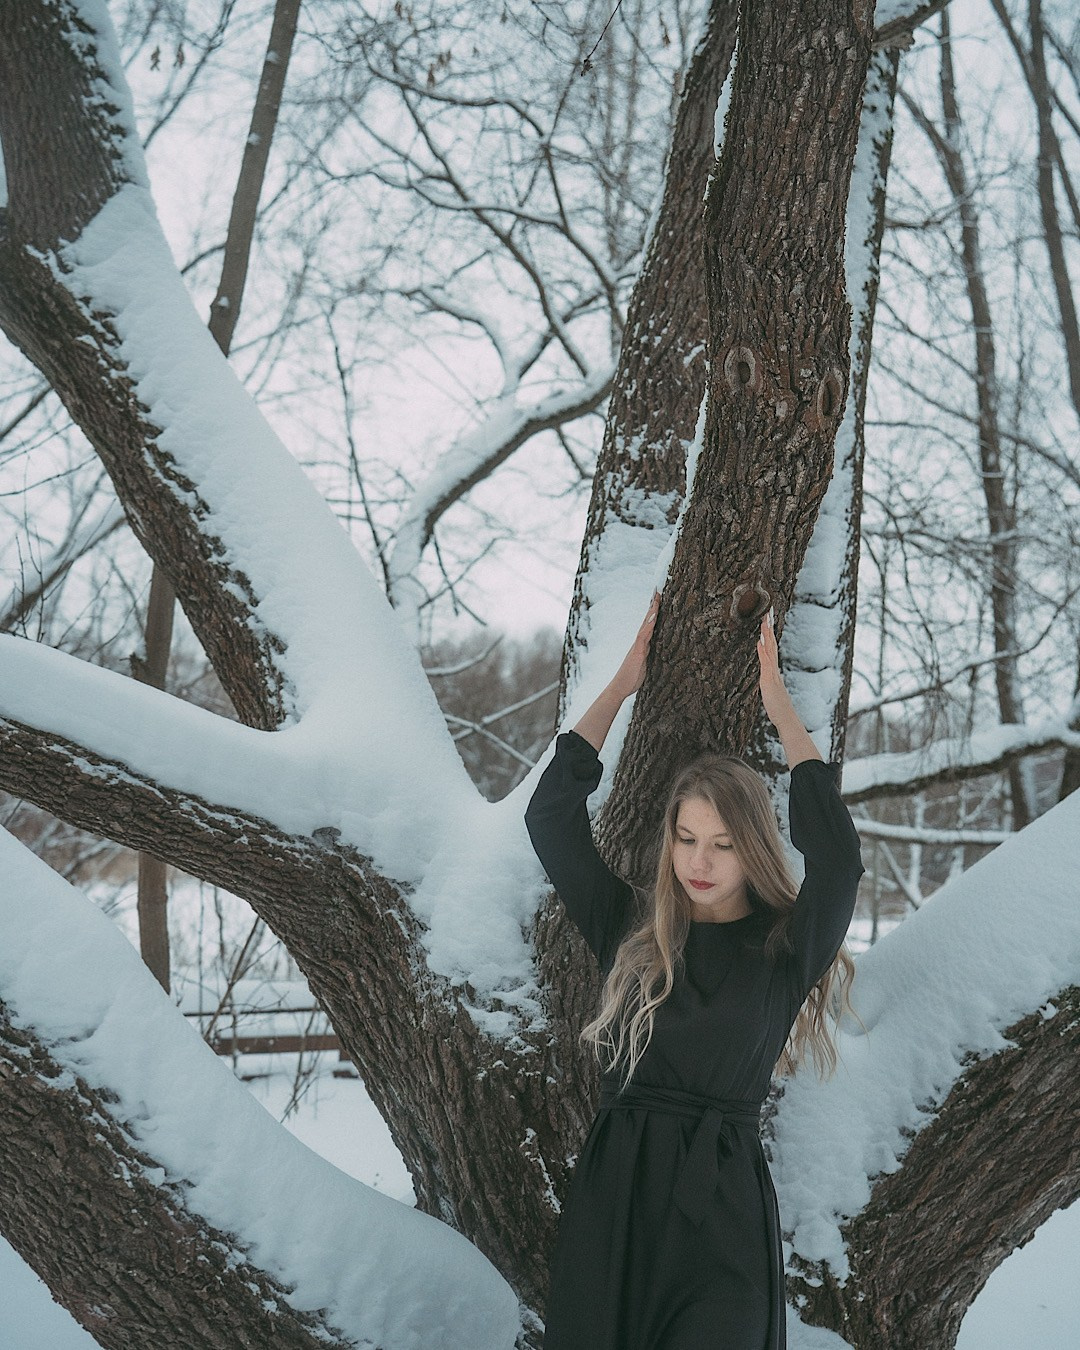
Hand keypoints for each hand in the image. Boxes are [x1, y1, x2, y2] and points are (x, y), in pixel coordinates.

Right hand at [610, 592, 659, 699]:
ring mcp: (638, 645)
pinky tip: (654, 616)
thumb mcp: (643, 663)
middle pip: (647, 620)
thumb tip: (652, 647)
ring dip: (652, 610)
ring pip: (646, 624)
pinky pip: (644, 635)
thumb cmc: (631, 677)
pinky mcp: (638, 651)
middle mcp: (639, 641)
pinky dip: (649, 625)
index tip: (658, 598)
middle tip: (657, 590)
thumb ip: (647, 654)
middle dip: (653, 605)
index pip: (649, 624)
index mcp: (642, 644)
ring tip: (657, 597)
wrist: (619, 687)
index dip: (654, 611)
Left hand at [756, 608, 792, 726]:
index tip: (767, 619)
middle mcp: (774, 668)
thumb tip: (766, 666)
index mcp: (773, 669)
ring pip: (770, 650)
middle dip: (769, 627)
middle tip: (768, 612)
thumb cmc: (777, 705)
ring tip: (765, 621)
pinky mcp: (769, 680)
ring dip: (767, 635)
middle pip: (771, 643)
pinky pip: (766, 663)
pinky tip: (760, 642)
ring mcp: (772, 673)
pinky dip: (764, 651)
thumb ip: (768, 675)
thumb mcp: (770, 687)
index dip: (768, 632)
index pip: (770, 646)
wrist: (786, 718)